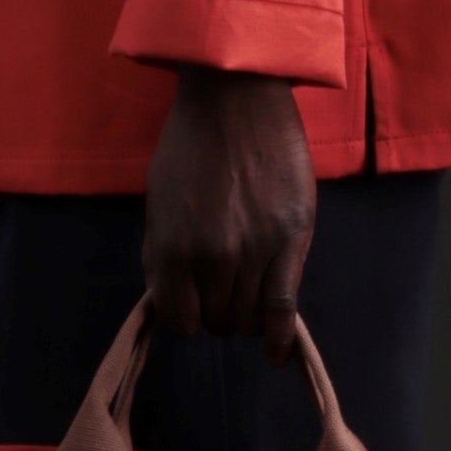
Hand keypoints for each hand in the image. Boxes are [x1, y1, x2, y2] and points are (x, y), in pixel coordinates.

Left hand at [142, 68, 314, 363]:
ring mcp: (253, 251)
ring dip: (244, 315)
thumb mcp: (159, 200)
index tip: (192, 307)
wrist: (236, 96)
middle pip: (215, 320)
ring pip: (247, 318)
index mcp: (169, 247)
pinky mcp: (291, 241)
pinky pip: (283, 308)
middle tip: (222, 291)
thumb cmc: (192, 142)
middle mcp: (210, 257)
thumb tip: (170, 297)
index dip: (185, 317)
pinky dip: (279, 337)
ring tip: (247, 293)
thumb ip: (163, 252)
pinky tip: (277, 353)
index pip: (177, 318)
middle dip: (215, 312)